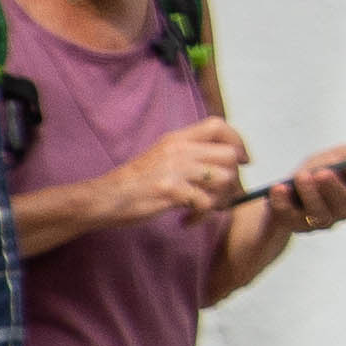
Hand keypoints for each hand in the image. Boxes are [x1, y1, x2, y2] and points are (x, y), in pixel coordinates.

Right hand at [97, 119, 251, 232]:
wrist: (103, 198)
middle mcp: (178, 149)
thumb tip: (226, 157)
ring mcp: (175, 169)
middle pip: (230, 156)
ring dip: (220, 200)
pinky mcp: (170, 191)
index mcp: (177, 138)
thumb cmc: (134, 182)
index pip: (219, 125)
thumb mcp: (162, 156)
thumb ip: (189, 152)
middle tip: (221, 195)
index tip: (243, 160)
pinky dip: (202, 216)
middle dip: (234, 178)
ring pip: (224, 179)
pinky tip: (187, 220)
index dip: (238, 141)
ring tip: (203, 210)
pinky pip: (206, 203)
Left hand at [268, 139, 345, 235]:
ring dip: (310, 194)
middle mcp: (339, 212)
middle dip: (333, 189)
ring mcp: (316, 222)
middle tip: (322, 172)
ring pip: (318, 214)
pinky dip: (282, 202)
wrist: (285, 186)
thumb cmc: (318, 168)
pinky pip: (288, 216)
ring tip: (301, 175)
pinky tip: (279, 187)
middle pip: (342, 206)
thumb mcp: (339, 155)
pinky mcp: (292, 224)